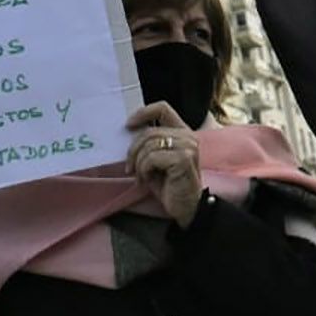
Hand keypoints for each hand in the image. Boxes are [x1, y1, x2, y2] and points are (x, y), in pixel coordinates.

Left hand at [128, 101, 204, 228]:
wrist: (186, 207)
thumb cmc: (170, 185)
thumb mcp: (157, 160)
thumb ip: (150, 144)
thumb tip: (130, 133)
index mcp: (182, 132)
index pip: (163, 108)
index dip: (143, 113)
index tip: (128, 125)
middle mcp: (188, 136)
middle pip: (149, 132)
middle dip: (133, 150)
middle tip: (129, 167)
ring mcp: (187, 147)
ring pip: (149, 145)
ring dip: (138, 164)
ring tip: (140, 176)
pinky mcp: (183, 159)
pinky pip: (151, 158)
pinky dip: (144, 170)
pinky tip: (147, 180)